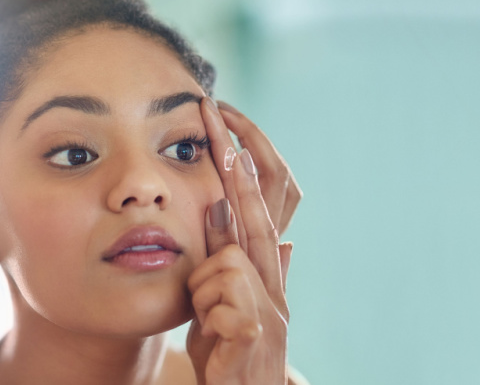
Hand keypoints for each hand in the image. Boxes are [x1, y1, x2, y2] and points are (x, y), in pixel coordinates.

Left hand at [186, 98, 294, 384]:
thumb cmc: (226, 350)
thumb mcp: (220, 303)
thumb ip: (231, 264)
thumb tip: (251, 224)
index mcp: (262, 273)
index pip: (256, 213)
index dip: (241, 175)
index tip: (225, 137)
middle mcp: (274, 284)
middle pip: (260, 217)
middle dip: (238, 173)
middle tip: (220, 128)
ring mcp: (271, 307)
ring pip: (230, 262)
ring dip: (205, 289)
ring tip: (208, 320)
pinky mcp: (257, 331)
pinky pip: (225, 303)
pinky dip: (210, 317)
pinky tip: (215, 337)